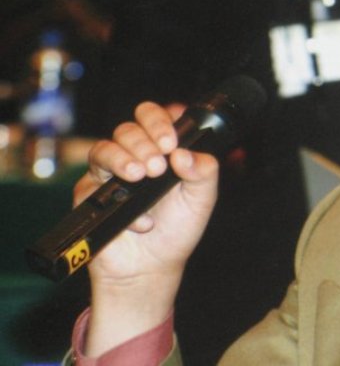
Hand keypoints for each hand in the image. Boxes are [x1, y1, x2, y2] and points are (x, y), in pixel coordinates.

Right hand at [75, 101, 218, 354]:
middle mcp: (134, 157)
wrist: (152, 269)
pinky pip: (92, 184)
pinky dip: (116, 198)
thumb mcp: (202, 199)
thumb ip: (204, 171)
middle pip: (128, 129)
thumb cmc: (177, 230)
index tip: (171, 141)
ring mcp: (110, 174)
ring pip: (105, 148)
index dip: (159, 120)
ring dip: (124, 158)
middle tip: (158, 167)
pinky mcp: (90, 195)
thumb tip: (185, 153)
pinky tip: (141, 220)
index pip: (153, 117)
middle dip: (144, 143)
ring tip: (142, 176)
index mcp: (161, 150)